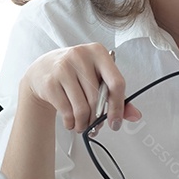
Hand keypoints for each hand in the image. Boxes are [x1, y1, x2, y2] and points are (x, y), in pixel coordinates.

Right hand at [20, 43, 141, 132]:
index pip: (116, 82)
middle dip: (97, 119)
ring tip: (81, 125)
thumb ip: (117, 96)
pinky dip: (70, 123)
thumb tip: (135, 116)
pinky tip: (70, 122)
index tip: (116, 123)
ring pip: (81, 108)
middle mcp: (80, 55)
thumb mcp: (97, 78)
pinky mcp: (50, 82)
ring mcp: (63, 67)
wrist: (42, 69)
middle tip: (94, 126)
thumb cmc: (76, 74)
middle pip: (97, 99)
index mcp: (98, 52)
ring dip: (83, 124)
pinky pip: (66, 111)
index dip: (118, 107)